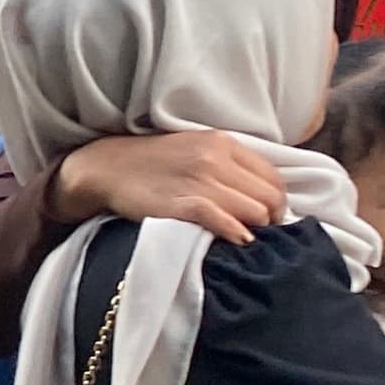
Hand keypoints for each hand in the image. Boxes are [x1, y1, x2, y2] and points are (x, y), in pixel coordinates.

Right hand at [47, 131, 286, 244]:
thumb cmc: (154, 163)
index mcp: (223, 143)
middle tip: (259, 231)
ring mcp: (200, 181)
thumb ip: (229, 164)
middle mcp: (216, 159)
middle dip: (271, 219)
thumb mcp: (196, 149)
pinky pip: (226, 222)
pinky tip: (235, 240)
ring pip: (254, 212)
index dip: (278, 202)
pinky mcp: (183, 204)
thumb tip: (262, 194)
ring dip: (255, 229)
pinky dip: (237, 234)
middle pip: (269, 197)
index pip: (273, 177)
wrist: (107, 169)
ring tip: (244, 237)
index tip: (269, 216)